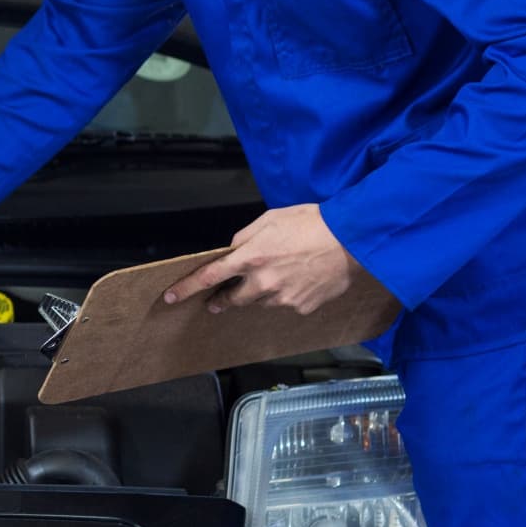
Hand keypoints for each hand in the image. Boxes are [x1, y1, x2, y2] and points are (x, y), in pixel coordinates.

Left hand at [162, 203, 359, 315]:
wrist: (352, 240)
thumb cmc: (312, 223)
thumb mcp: (270, 219)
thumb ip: (245, 237)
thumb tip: (230, 250)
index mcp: (251, 257)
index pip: (209, 277)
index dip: (187, 288)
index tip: (172, 297)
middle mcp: (264, 282)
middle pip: (232, 299)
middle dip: (223, 299)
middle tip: (219, 299)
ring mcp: (284, 298)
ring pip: (260, 302)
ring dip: (259, 293)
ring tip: (279, 274)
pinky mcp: (303, 307)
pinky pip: (286, 304)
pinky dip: (287, 294)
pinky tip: (300, 279)